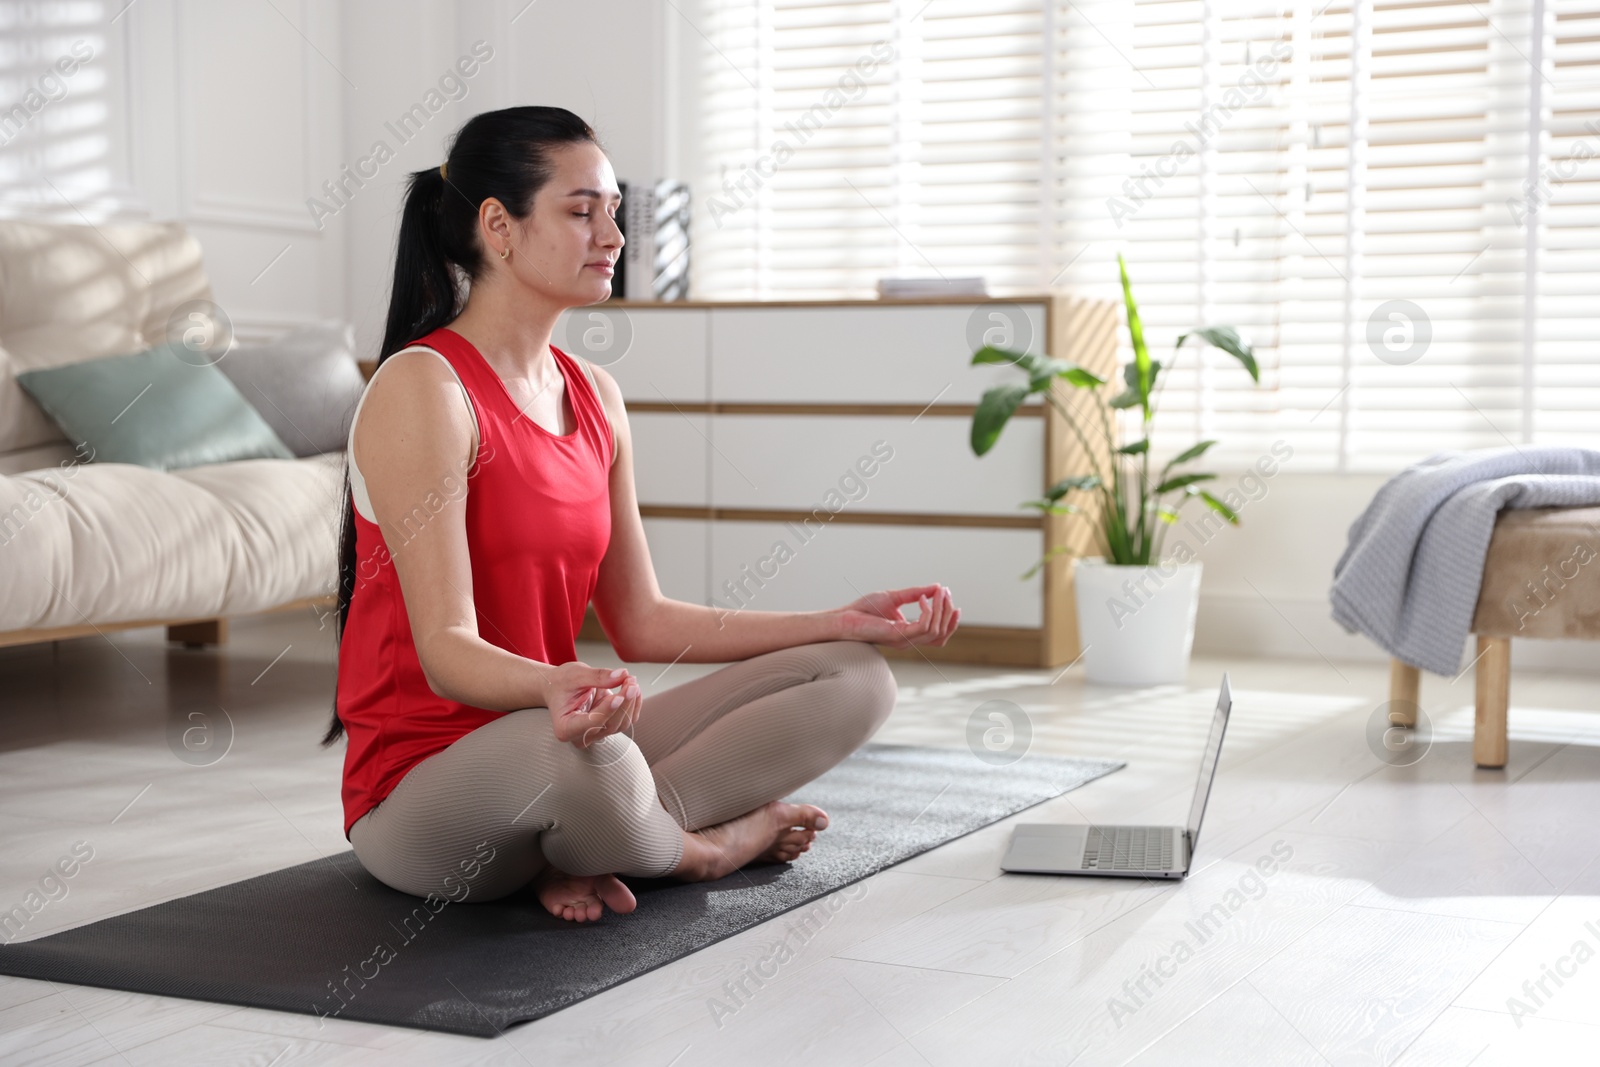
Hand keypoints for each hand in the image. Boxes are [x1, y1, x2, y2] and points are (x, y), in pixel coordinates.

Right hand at [544, 661, 643, 748]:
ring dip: (631, 701)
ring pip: (621, 723)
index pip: (590, 723)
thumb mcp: (575, 674)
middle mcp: (581, 736)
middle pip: (609, 724)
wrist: (560, 687)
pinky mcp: (608, 727)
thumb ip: (598, 676)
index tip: (618, 696)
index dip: (606, 711)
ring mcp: (596, 734)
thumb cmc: (562, 683)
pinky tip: (633, 688)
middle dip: (624, 702)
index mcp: (565, 727)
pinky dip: (634, 704)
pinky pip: (627, 720)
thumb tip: (621, 675)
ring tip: (631, 679)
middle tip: (630, 680)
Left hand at [832, 584, 959, 648]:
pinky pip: (923, 627)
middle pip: (941, 634)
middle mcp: (909, 640)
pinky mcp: (898, 635)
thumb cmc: (864, 610)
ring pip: (935, 630)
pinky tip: (923, 599)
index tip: (954, 602)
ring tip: (937, 592)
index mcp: (909, 634)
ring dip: (940, 609)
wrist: (844, 618)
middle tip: (945, 592)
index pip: (938, 635)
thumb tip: (936, 587)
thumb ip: (915, 594)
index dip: (950, 622)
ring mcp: (904, 640)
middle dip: (947, 612)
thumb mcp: (894, 597)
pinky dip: (927, 612)